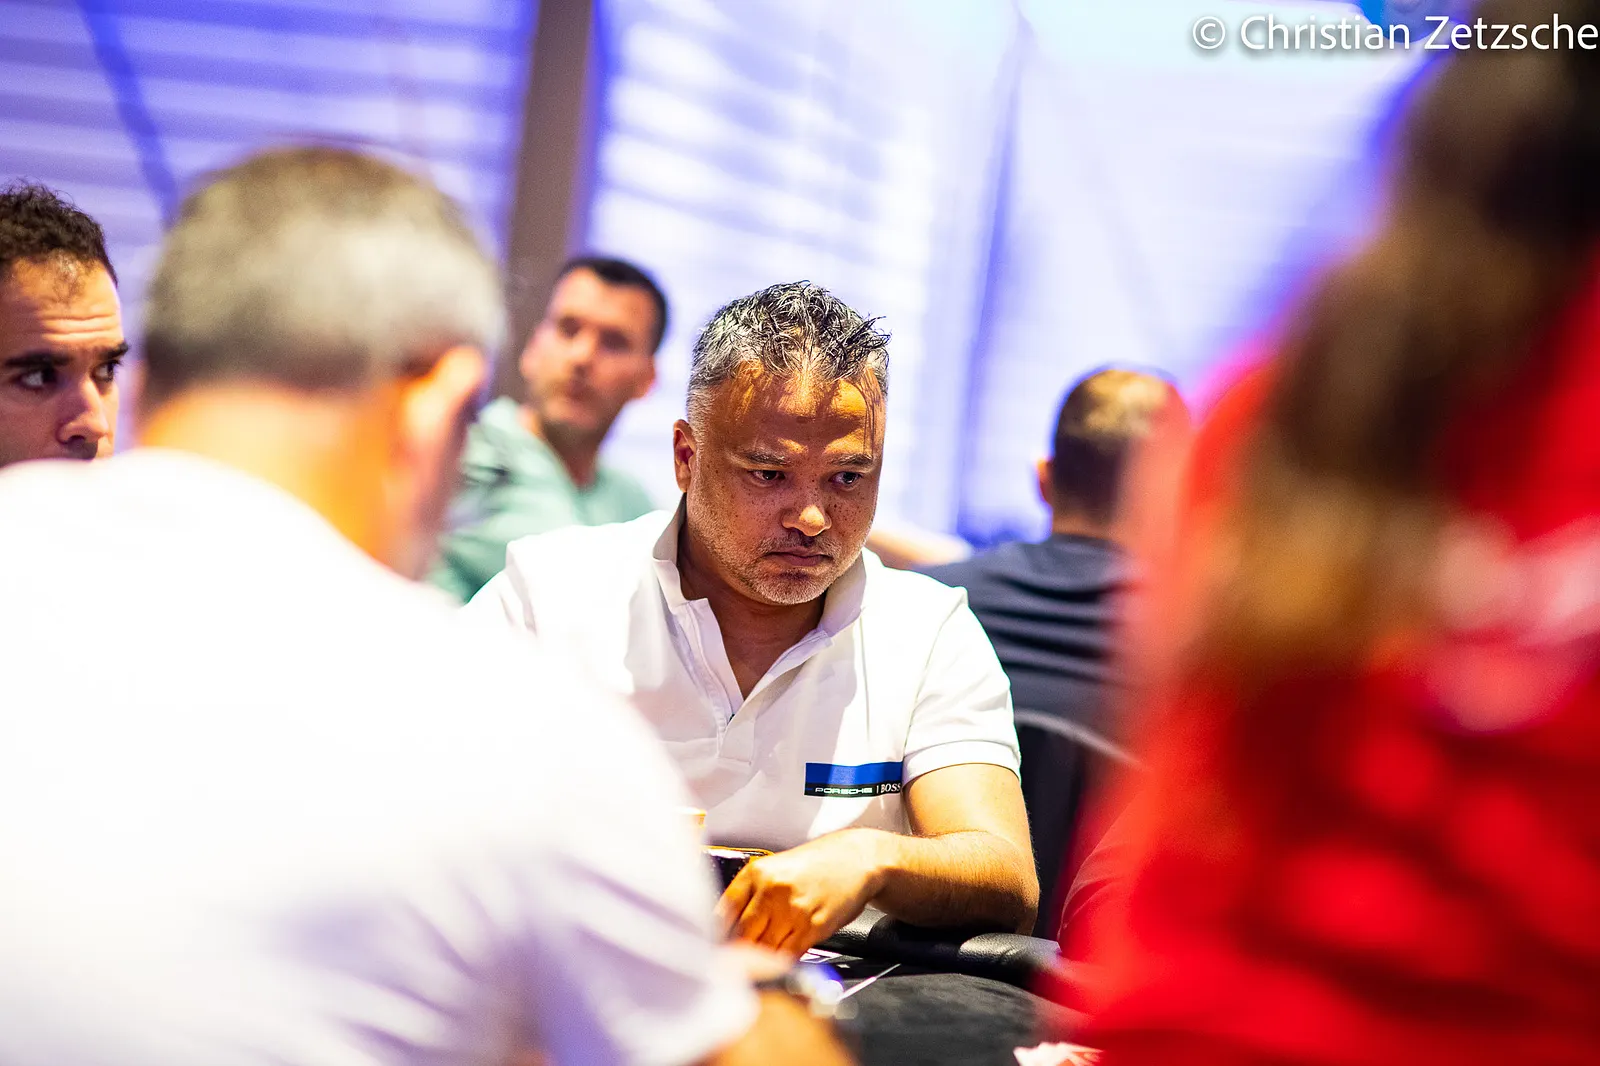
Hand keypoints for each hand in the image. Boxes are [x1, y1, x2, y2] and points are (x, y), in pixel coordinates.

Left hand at [715, 829, 888, 956]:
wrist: (855, 860)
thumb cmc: (814, 866)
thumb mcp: (775, 870)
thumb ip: (750, 897)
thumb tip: (723, 930)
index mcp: (756, 873)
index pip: (723, 912)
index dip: (715, 936)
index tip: (713, 949)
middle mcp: (772, 889)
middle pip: (741, 935)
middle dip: (737, 951)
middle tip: (733, 963)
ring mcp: (793, 909)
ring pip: (763, 948)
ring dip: (759, 960)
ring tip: (756, 965)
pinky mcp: (813, 926)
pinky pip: (787, 955)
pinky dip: (780, 963)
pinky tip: (778, 962)